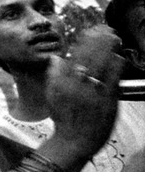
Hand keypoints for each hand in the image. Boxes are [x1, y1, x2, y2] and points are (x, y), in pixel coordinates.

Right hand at [47, 26, 122, 155]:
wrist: (74, 141)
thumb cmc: (63, 119)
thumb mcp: (51, 95)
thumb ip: (53, 75)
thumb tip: (56, 58)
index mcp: (65, 81)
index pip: (76, 56)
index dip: (84, 42)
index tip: (90, 32)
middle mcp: (79, 84)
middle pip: (91, 57)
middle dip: (99, 41)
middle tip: (106, 29)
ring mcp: (95, 92)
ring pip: (102, 65)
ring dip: (109, 50)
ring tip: (114, 38)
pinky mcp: (108, 101)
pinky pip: (113, 80)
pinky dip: (116, 68)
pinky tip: (119, 58)